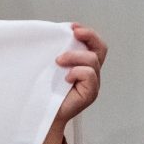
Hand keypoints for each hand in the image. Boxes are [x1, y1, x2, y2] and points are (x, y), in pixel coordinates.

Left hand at [39, 23, 105, 143]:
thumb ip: (56, 54)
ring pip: (93, 60)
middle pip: (101, 48)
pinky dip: (77, 72)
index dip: (86, 33)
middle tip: (73, 33)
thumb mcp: (50, 69)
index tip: (70, 27)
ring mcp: (92, 84)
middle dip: (89, 36)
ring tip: (59, 61)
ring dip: (75, 56)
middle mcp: (91, 73)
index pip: (94, 44)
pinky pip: (90, 75)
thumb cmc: (44, 93)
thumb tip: (50, 35)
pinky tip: (65, 78)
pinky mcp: (90, 94)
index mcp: (84, 65)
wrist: (42, 116)